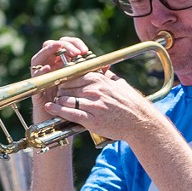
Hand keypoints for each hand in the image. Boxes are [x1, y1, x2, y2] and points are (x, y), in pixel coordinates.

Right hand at [28, 37, 91, 118]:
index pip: (66, 46)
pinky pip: (35, 76)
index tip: (85, 50)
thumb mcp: (86, 89)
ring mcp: (42, 78)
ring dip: (50, 50)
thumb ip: (94, 76)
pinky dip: (40, 70)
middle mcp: (51, 69)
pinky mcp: (36, 88)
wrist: (62, 125)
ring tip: (60, 48)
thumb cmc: (75, 106)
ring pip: (40, 57)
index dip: (75, 44)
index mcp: (63, 66)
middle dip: (64, 45)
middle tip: (77, 52)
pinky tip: (49, 68)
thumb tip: (107, 65)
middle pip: (52, 47)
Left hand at [40, 62, 155, 144]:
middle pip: (66, 87)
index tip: (63, 85)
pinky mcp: (92, 119)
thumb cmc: (131, 103)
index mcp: (99, 80)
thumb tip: (100, 68)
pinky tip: (50, 108)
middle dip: (60, 91)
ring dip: (59, 101)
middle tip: (59, 95)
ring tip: (57, 103)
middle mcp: (95, 90)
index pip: (73, 76)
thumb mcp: (120, 84)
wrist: (140, 122)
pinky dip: (57, 110)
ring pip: (66, 99)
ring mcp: (93, 105)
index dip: (65, 81)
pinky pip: (69, 113)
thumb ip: (107, 75)